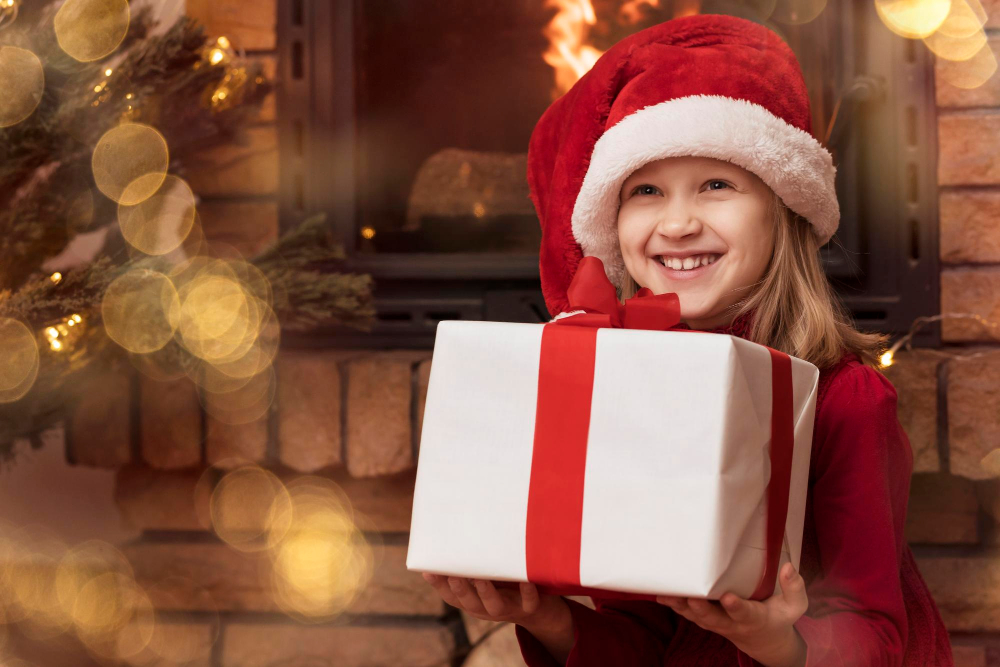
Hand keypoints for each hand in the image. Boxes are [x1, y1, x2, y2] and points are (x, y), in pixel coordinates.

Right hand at [421, 573, 568, 631]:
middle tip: (452, 574)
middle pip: (468, 602)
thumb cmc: (505, 586)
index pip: (451, 596)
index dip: (439, 585)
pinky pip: (528, 602)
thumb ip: (473, 563)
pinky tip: (526, 580)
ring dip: (486, 592)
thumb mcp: (487, 576)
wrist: (537, 611)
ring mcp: (508, 609)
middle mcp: (486, 608)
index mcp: (472, 601)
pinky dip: (527, 592)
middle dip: (460, 589)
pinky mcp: (529, 608)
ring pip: (494, 604)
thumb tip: (454, 530)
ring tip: (481, 577)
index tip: (427, 570)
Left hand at [656, 563, 808, 666]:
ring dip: (682, 607)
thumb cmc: (777, 617)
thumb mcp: (793, 607)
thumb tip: (788, 567)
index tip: (728, 597)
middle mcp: (732, 624)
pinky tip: (661, 594)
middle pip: (714, 618)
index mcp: (755, 619)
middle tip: (691, 597)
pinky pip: (688, 614)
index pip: (745, 614)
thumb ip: (793, 588)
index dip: (736, 607)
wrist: (763, 640)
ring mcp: (716, 623)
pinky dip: (675, 605)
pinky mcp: (705, 620)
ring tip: (667, 594)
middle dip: (702, 609)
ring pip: (696, 617)